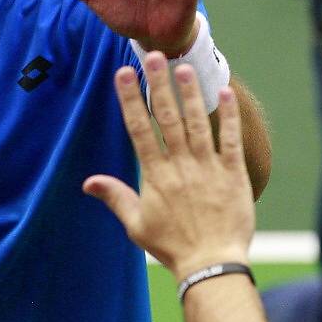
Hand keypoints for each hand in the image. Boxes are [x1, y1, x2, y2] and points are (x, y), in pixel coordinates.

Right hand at [83, 52, 253, 280]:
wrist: (212, 265)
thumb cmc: (171, 246)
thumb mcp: (136, 224)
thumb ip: (114, 197)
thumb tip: (87, 182)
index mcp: (155, 175)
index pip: (139, 129)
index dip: (130, 99)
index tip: (124, 74)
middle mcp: (180, 165)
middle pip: (167, 118)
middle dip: (159, 85)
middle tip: (154, 56)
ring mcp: (207, 168)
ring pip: (197, 124)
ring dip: (190, 94)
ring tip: (183, 67)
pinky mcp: (233, 174)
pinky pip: (230, 140)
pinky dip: (228, 116)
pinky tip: (225, 91)